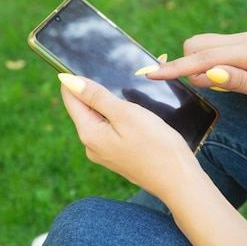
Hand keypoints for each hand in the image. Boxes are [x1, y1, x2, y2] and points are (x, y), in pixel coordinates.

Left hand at [58, 74, 203, 199]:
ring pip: (101, 117)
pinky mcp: (119, 155)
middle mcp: (92, 145)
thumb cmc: (157, 147)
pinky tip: (139, 112)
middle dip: (100, 89)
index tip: (94, 64)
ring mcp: (105, 152)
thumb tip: (67, 81)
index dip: (78, 78)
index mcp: (89, 134)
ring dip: (113, 102)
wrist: (179, 181)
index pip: (71, 98)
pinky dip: (122, 116)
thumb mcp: (126, 114)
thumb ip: (97, 96)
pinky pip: (113, 128)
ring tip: (134, 93)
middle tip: (123, 75)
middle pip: (86, 107)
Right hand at [145, 32, 246, 115]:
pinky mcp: (246, 47)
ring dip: (198, 64)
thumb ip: (238, 81)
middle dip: (187, 64)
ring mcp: (245, 41)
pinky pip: (216, 50)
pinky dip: (208, 63)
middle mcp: (245, 40)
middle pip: (197, 44)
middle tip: (205, 90)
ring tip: (218, 87)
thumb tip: (206, 72)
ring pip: (204, 45)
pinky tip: (223, 80)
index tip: (150, 75)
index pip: (202, 58)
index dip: (175, 68)